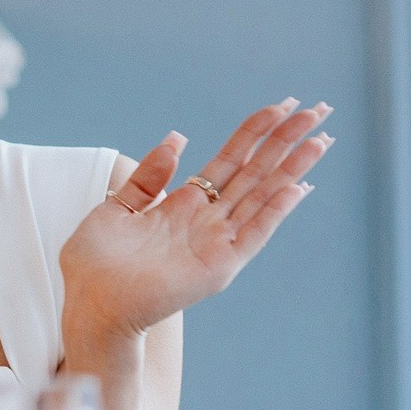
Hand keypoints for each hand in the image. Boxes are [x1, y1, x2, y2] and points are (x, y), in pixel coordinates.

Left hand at [60, 98, 333, 343]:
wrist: (88, 304)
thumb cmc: (95, 264)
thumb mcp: (117, 207)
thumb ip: (149, 176)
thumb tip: (178, 138)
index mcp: (184, 203)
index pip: (231, 159)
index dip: (256, 131)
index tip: (283, 105)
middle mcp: (207, 220)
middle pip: (256, 172)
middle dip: (287, 141)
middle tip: (320, 110)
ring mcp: (216, 243)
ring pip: (264, 196)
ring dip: (293, 168)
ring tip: (321, 140)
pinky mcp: (218, 266)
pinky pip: (253, 234)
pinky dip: (275, 211)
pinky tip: (296, 187)